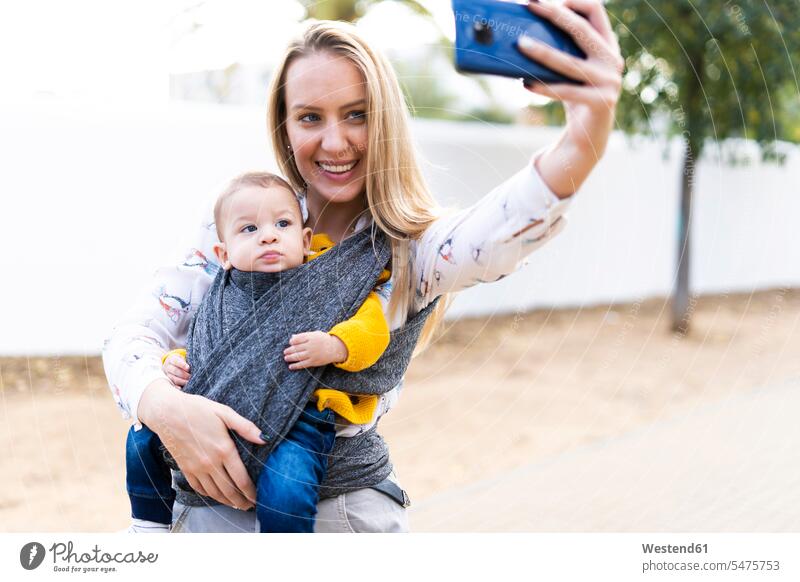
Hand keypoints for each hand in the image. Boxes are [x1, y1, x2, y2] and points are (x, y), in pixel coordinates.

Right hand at [137, 378, 264, 509]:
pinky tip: (216, 496)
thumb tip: (265, 439)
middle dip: (241, 501)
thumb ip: (245, 427)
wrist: (167, 412)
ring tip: (237, 505)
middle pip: (229, 490)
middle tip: (250, 506)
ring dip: (226, 501)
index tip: (257, 497)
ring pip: (214, 492)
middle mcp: (210, 463)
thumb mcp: (224, 412)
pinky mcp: (185, 468)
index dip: (250, 491)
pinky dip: (209, 495)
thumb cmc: (197, 409)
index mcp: (223, 449)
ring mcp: (196, 468)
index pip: (241, 479)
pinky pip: (199, 488)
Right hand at [162, 353, 190, 387]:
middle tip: (191, 376)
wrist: (172, 365)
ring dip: (182, 381)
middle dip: (184, 374)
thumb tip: (196, 364)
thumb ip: (187, 361)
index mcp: (172, 359)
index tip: (188, 368)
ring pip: (174, 378)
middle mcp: (168, 367)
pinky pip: (172, 384)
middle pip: (175, 370)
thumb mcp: (183, 358)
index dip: (182, 365)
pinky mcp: (169, 381)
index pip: (176, 361)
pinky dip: (176, 387)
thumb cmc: (181, 361)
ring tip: (189, 382)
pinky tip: (181, 388)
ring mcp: (167, 374)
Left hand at [283, 331, 347, 369]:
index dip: (292, 341)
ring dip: (290, 358)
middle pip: (296, 348)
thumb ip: (303, 335)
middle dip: (289, 350)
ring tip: (286, 358)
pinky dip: (296, 366)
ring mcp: (312, 354)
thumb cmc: (324, 340)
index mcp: (311, 337)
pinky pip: (302, 364)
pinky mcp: (313, 362)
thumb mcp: (315, 334)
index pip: (298, 339)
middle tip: (285, 352)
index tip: (290, 343)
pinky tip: (291, 366)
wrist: (335, 348)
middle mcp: (310, 345)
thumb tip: (292, 337)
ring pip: (298, 356)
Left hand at [519, 0, 622, 155]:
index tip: (543, 1)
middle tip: (529, 5)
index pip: (595, 10)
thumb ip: (563, 50)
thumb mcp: (572, 70)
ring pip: (569, 62)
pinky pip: (565, 91)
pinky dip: (543, 86)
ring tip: (520, 44)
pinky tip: (525, 83)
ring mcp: (609, 81)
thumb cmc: (574, 99)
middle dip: (553, 14)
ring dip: (542, 51)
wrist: (588, 139)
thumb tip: (523, 33)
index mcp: (608, 46)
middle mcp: (613, 60)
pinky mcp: (601, 102)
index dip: (572, 1)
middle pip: (581, 28)